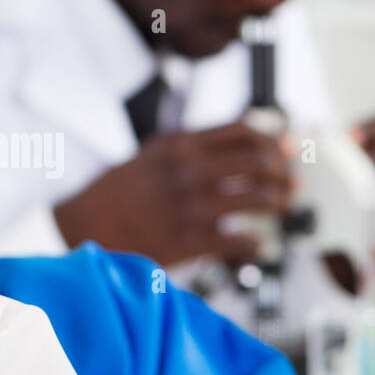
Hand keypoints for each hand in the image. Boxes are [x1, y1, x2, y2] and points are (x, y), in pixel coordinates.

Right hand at [53, 123, 293, 267]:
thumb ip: (192, 145)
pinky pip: (237, 240)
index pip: (244, 131)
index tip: (285, 150)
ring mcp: (188, 206)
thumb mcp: (152, 153)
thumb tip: (239, 140)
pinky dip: (255, 243)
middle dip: (282, 172)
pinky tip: (258, 243)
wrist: (84, 225)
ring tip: (282, 207)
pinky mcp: (186, 240)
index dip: (273, 140)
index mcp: (181, 146)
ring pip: (256, 197)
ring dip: (278, 202)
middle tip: (290, 182)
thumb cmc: (117, 192)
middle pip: (257, 162)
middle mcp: (188, 171)